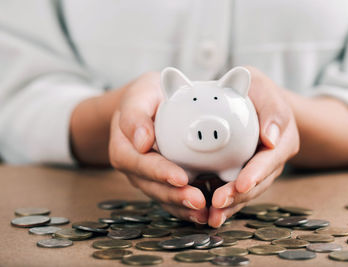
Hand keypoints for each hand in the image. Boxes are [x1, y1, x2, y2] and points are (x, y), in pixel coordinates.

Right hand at [109, 72, 207, 223]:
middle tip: (198, 201)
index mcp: (124, 148)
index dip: (160, 172)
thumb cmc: (145, 97)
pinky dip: (186, 207)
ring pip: (163, 197)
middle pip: (152, 186)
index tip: (181, 177)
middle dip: (175, 196)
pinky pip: (172, 198)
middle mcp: (134, 168)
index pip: (141, 163)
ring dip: (183, 206)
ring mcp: (148, 177)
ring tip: (203, 212)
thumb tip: (142, 141)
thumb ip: (135, 115)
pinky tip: (204, 212)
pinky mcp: (161, 181)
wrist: (147, 105)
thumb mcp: (138, 95)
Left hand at [208, 66, 299, 226]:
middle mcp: (272, 160)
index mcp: (283, 140)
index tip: (241, 183)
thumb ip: (271, 108)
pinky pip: (235, 191)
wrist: (253, 103)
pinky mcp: (244, 175)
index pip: (269, 160)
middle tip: (218, 203)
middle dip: (239, 196)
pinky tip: (208, 213)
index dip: (256, 173)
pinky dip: (224, 203)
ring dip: (230, 206)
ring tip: (212, 216)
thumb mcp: (262, 87)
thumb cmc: (256, 92)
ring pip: (247, 192)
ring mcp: (259, 171)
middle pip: (258, 183)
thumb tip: (272, 139)